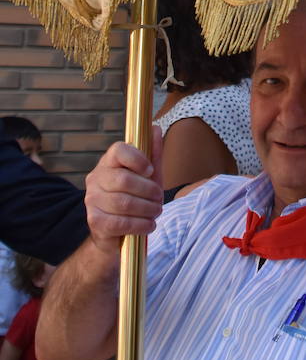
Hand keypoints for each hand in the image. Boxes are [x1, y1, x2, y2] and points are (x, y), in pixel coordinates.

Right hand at [85, 132, 162, 257]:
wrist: (117, 232)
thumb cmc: (135, 197)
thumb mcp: (148, 176)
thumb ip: (152, 154)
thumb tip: (155, 128)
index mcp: (109, 162)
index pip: (119, 150)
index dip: (138, 159)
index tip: (150, 171)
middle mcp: (96, 178)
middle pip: (124, 180)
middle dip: (148, 190)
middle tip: (159, 198)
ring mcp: (92, 200)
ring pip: (123, 202)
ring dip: (147, 209)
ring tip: (156, 212)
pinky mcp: (95, 221)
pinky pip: (120, 222)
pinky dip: (140, 224)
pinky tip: (149, 224)